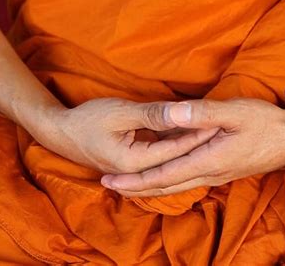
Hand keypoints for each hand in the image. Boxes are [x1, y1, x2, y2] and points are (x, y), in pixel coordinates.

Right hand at [34, 98, 217, 173]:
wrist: (61, 132)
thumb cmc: (87, 120)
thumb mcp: (121, 112)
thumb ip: (152, 114)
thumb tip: (182, 112)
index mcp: (135, 162)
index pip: (175, 150)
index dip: (198, 134)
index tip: (218, 123)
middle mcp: (138, 172)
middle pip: (176, 159)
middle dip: (199, 143)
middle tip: (223, 130)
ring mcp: (136, 170)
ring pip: (169, 159)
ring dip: (189, 146)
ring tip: (213, 133)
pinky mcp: (134, 163)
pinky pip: (160, 157)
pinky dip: (174, 147)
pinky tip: (189, 137)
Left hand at [101, 98, 284, 196]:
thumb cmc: (265, 122)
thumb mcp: (235, 112)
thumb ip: (203, 114)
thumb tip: (172, 112)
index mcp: (207, 160)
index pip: (162, 175)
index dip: (134, 179)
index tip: (110, 179)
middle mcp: (208, 173)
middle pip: (164, 187)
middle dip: (135, 188)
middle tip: (109, 184)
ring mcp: (215, 175)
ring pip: (175, 187)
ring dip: (149, 187)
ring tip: (128, 185)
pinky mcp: (221, 171)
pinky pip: (187, 181)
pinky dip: (167, 182)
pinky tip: (162, 177)